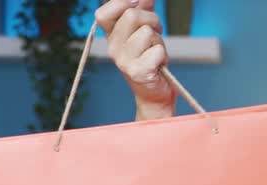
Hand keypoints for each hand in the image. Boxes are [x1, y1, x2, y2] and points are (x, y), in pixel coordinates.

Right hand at [95, 0, 174, 119]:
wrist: (155, 93)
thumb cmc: (150, 59)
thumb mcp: (144, 30)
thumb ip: (142, 9)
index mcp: (111, 35)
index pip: (103, 12)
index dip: (121, 3)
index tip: (138, 4)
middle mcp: (113, 47)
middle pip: (131, 15)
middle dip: (151, 19)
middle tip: (155, 33)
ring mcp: (123, 61)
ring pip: (147, 32)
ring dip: (159, 39)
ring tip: (156, 51)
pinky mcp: (138, 71)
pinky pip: (157, 50)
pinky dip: (163, 54)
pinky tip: (159, 64)